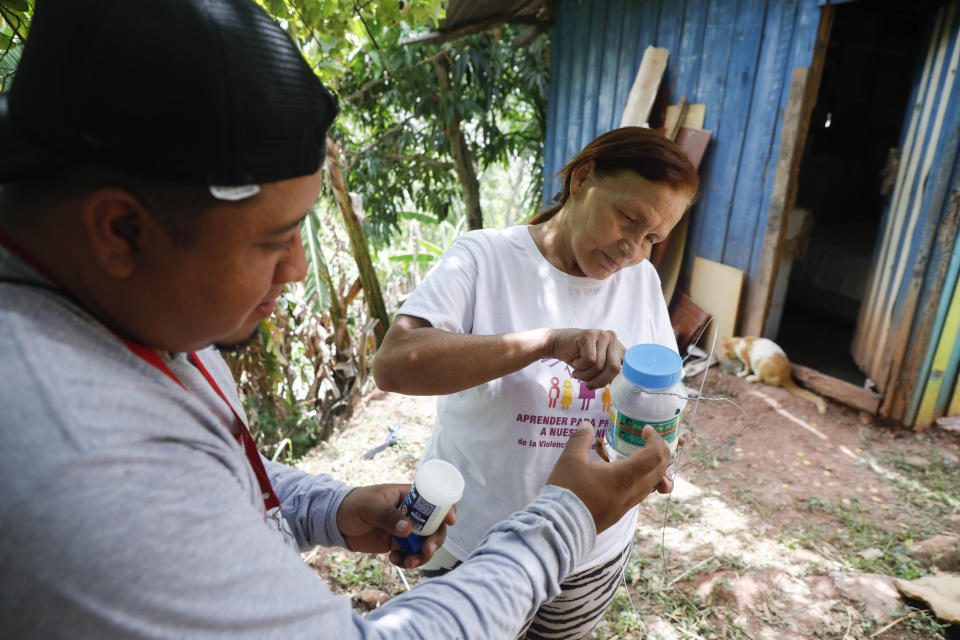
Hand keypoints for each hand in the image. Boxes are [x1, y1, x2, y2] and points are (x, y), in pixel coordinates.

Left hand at [336, 483, 456, 568]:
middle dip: (435, 540)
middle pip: (435, 526)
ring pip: (425, 544)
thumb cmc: (353, 504)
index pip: (434, 500)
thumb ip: (388, 516)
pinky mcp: (398, 543)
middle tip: (426, 550)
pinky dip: (408, 560)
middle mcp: (412, 513)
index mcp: (408, 496)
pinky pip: (411, 554)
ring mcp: (406, 530)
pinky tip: (394, 559)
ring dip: (422, 555)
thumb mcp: (370, 506)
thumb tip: (409, 529)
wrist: (336, 521)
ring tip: (407, 561)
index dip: (447, 510)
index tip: (450, 522)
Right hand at [546, 423, 669, 531]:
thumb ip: (580, 439)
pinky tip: (625, 474)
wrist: (559, 527)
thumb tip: (586, 425)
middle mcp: (632, 492)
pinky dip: (642, 480)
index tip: (644, 430)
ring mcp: (627, 504)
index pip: (655, 455)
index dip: (655, 439)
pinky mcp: (620, 513)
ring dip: (652, 467)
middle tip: (647, 439)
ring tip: (638, 455)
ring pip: (653, 484)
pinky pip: (641, 493)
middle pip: (661, 470)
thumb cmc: (567, 491)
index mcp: (624, 476)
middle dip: (660, 451)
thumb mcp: (570, 459)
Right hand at [548, 329, 624, 388]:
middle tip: (588, 386)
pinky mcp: (589, 335)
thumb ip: (608, 372)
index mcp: (617, 346)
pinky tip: (575, 361)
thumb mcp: (596, 366)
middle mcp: (612, 338)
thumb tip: (619, 388)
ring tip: (578, 372)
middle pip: (614, 368)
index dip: (617, 380)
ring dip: (586, 375)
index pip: (626, 367)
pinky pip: (589, 360)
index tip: (606, 387)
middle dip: (600, 381)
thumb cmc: (577, 357)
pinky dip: (580, 366)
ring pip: (599, 366)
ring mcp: (601, 335)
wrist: (556, 344)